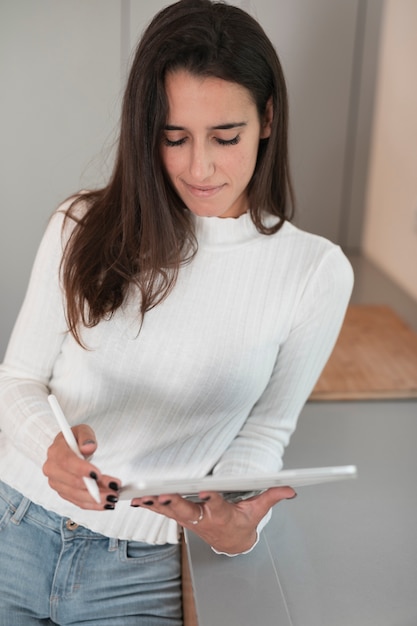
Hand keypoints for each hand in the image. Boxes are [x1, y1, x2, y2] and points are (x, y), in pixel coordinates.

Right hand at [42, 424, 120, 509]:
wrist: (66, 449)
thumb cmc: (75, 439)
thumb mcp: (82, 430)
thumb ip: (87, 437)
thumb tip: (89, 447)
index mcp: (55, 451)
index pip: (66, 461)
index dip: (81, 469)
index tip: (97, 474)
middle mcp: (52, 469)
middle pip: (71, 482)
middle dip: (94, 487)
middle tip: (113, 487)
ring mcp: (56, 483)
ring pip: (75, 495)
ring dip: (96, 498)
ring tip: (113, 496)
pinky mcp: (63, 492)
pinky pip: (78, 502)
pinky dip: (92, 504)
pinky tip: (106, 503)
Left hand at [130, 486, 295, 553]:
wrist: (231, 542)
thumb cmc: (241, 523)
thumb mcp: (258, 511)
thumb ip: (272, 496)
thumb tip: (290, 489)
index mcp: (221, 514)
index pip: (217, 505)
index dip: (211, 498)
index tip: (205, 490)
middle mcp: (202, 517)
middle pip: (186, 509)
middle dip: (174, 502)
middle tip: (162, 494)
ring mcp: (189, 518)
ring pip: (170, 511)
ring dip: (156, 504)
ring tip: (142, 495)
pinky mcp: (180, 516)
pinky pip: (162, 511)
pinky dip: (149, 505)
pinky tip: (136, 499)